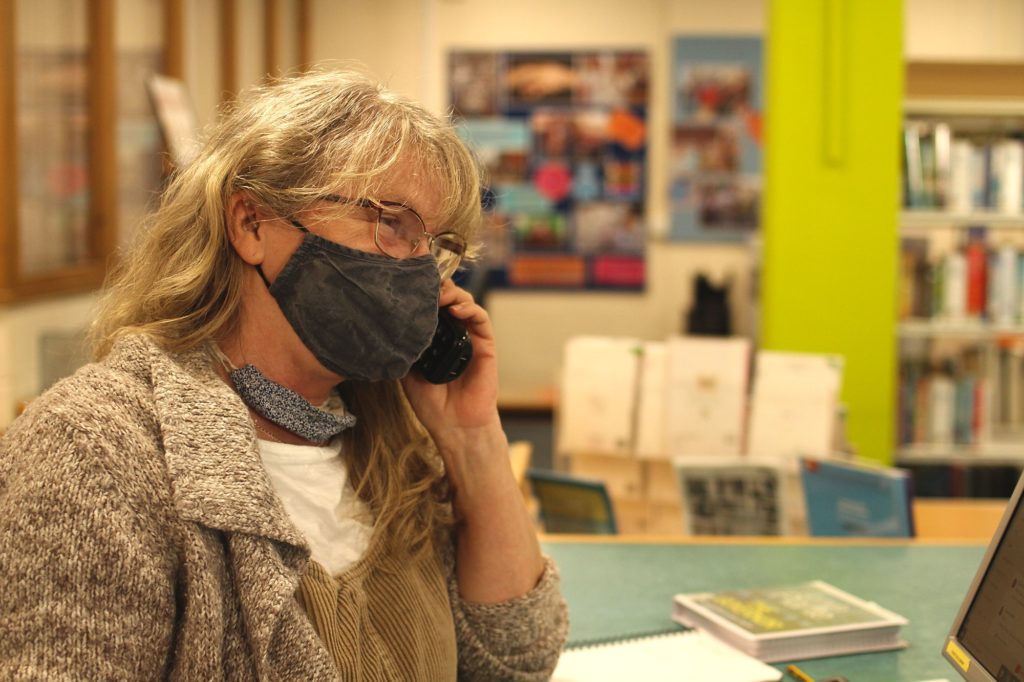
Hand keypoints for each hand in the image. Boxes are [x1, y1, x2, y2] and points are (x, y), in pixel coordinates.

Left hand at [402, 281, 501, 454]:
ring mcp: (470, 338)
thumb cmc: (432, 404)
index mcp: (434, 339)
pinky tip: (456, 310)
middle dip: (437, 288)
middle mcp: (452, 334)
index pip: (430, 307)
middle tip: (423, 288)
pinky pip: (481, 319)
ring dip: (453, 294)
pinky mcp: (486, 344)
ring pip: (465, 303)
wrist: (454, 425)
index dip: (422, 294)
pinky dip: (470, 309)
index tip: (408, 288)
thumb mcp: (408, 372)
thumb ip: (404, 348)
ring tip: (439, 296)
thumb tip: (388, 324)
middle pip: (448, 298)